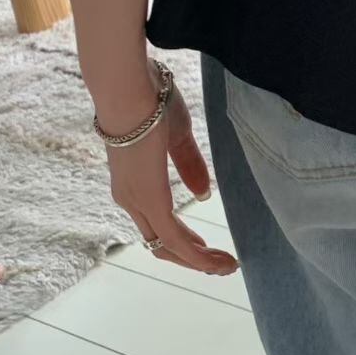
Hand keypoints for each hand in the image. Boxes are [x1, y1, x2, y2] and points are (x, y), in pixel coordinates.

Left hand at [105, 83, 238, 275]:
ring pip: (168, 247)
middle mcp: (129, 198)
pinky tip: (219, 260)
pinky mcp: (150, 200)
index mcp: (132, 183)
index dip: (180, 240)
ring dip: (199, 261)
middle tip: (219, 264)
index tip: (204, 246)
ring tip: (226, 266)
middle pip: (160, 243)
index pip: (155, 224)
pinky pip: (176, 240)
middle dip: (191, 258)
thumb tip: (204, 195)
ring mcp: (137, 201)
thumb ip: (189, 166)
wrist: (130, 88)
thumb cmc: (150, 102)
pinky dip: (198, 256)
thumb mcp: (176, 138)